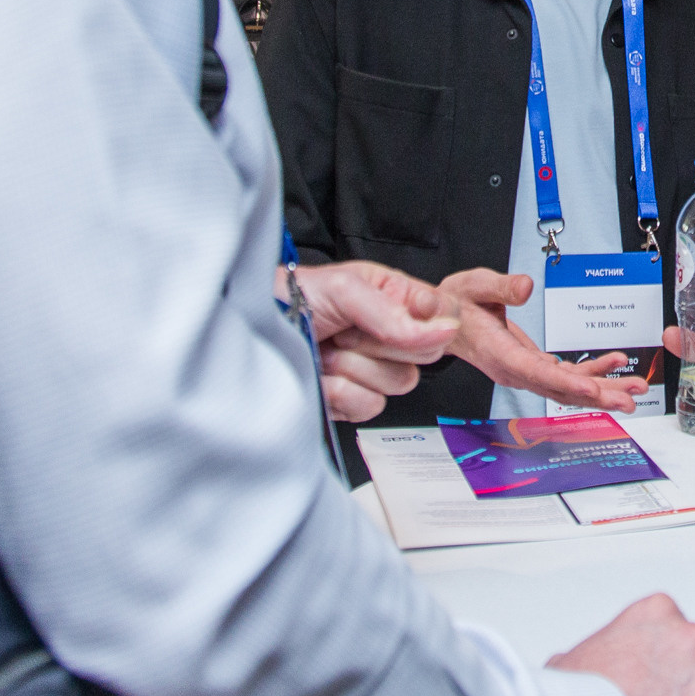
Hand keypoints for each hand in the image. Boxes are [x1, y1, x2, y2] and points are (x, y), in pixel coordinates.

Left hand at [285, 261, 459, 421]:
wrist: (249, 335)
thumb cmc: (286, 299)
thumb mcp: (343, 289)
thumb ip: (394, 312)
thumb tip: (443, 330)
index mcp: (393, 296)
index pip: (445, 312)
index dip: (431, 320)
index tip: (400, 319)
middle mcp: (388, 333)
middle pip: (428, 352)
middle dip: (382, 342)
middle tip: (346, 329)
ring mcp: (372, 369)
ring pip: (400, 382)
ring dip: (356, 367)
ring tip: (328, 349)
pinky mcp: (355, 401)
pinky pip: (371, 406)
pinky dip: (342, 392)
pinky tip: (323, 375)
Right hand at [437, 268, 648, 413]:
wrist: (444, 319)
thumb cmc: (457, 304)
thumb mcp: (474, 285)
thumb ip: (501, 287)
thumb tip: (525, 287)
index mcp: (498, 353)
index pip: (536, 372)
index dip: (566, 383)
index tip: (592, 389)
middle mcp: (514, 370)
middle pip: (559, 389)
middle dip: (597, 394)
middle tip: (629, 398)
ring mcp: (524, 371)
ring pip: (567, 387)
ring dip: (602, 388)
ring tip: (633, 387)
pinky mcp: (532, 366)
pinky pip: (565, 375)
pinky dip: (590, 372)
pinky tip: (613, 365)